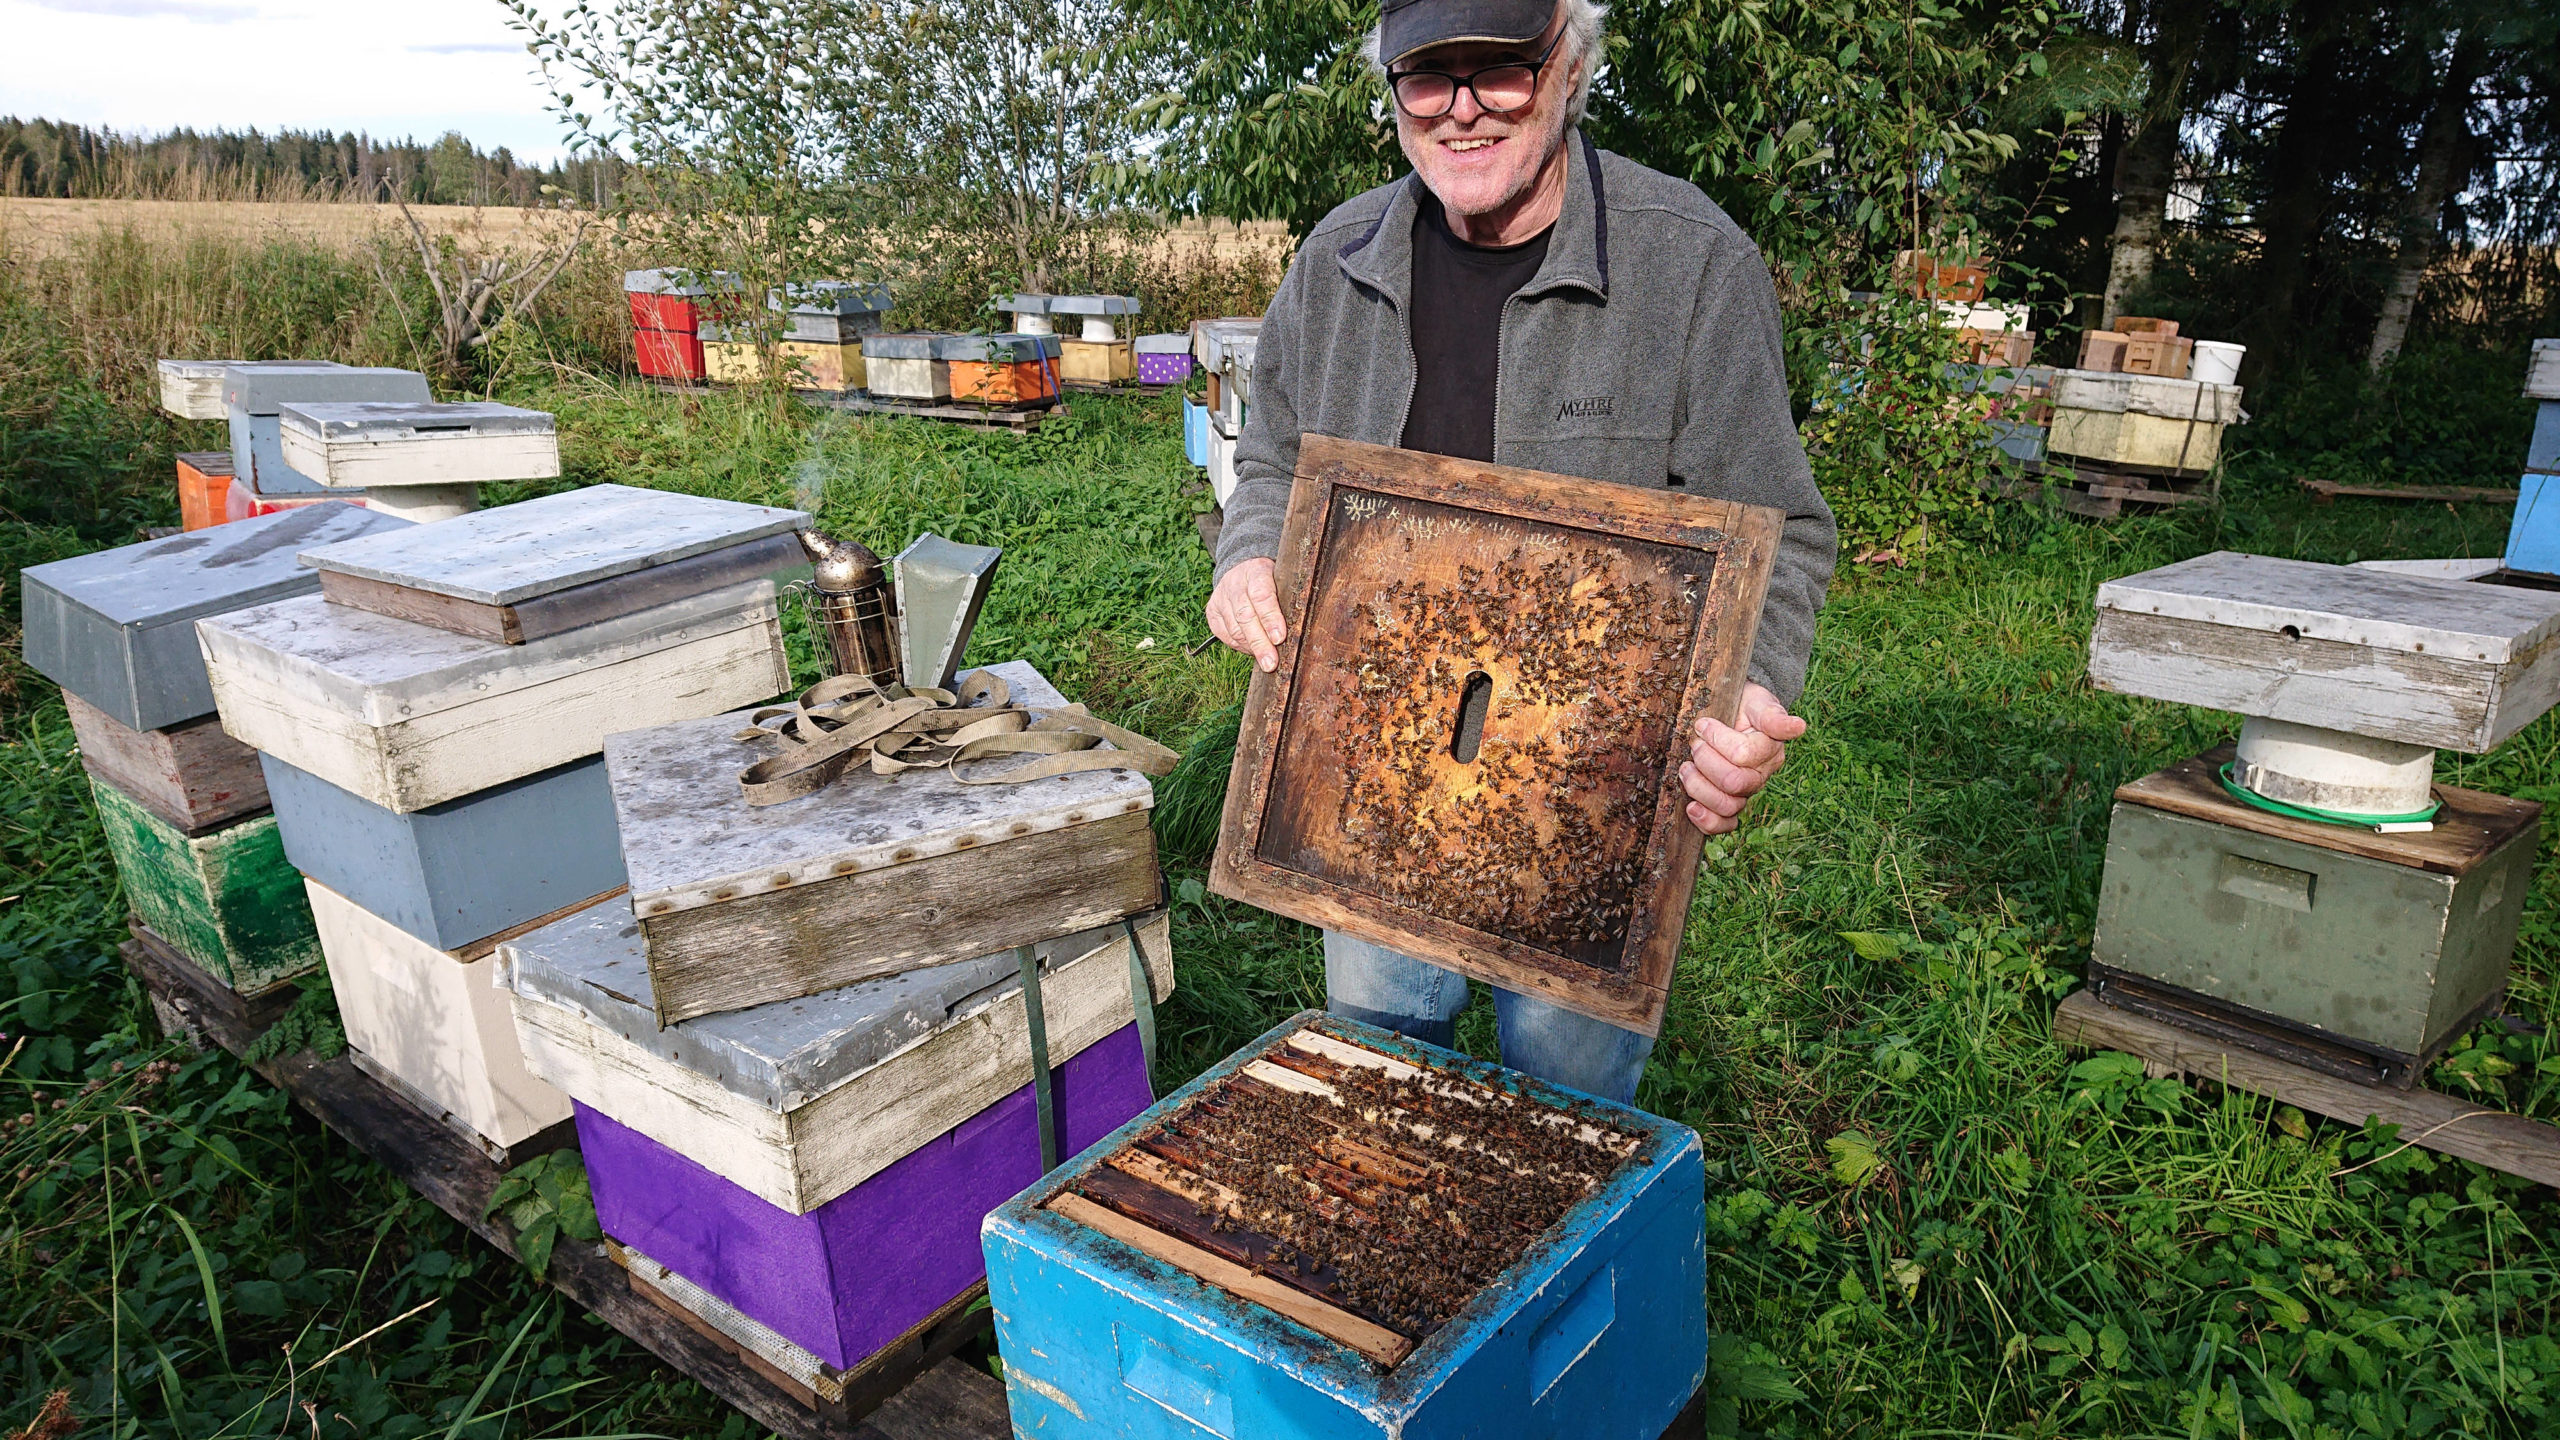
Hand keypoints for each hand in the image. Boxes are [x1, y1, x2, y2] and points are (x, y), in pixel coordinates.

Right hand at [1206, 557, 1287, 671]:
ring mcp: (1221, 598)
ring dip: (1251, 648)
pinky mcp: (1212, 612)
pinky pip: (1225, 635)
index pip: (1262, 596)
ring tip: (1267, 660)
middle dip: (1260, 643)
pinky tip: (1252, 651)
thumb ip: (1288, 599)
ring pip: (1235, 630)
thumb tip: (1297, 631)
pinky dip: (1240, 647)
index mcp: (1257, 571)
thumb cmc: (1271, 580)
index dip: (1270, 618)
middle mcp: (1235, 584)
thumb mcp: (1283, 579)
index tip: (1279, 638)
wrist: (1243, 569)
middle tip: (1271, 663)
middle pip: (1246, 617)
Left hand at [1679, 682, 1803, 835]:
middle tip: (1695, 744)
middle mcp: (1760, 775)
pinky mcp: (1729, 803)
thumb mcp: (1758, 702)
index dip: (1717, 738)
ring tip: (1686, 768)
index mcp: (1770, 751)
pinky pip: (1724, 824)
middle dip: (1705, 760)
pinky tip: (1692, 808)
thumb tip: (1800, 726)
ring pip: (1727, 806)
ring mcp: (1745, 792)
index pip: (1742, 754)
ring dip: (1698, 787)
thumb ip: (1774, 716)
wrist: (1731, 713)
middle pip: (1734, 783)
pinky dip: (1706, 822)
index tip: (1703, 723)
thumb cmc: (1744, 706)